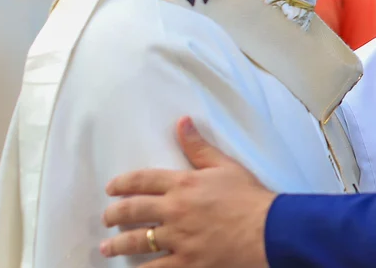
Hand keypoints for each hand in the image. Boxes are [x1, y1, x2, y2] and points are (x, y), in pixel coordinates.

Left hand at [99, 117, 274, 267]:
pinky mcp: (186, 262)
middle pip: (132, 211)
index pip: (142, 180)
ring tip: (108, 248)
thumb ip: (199, 147)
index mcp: (183, 184)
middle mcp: (174, 210)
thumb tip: (182, 122)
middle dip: (114, 215)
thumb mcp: (226, 166)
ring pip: (137, 241)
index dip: (122, 183)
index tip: (111, 188)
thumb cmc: (250, 197)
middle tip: (107, 218)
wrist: (269, 229)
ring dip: (118, 244)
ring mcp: (178, 238)